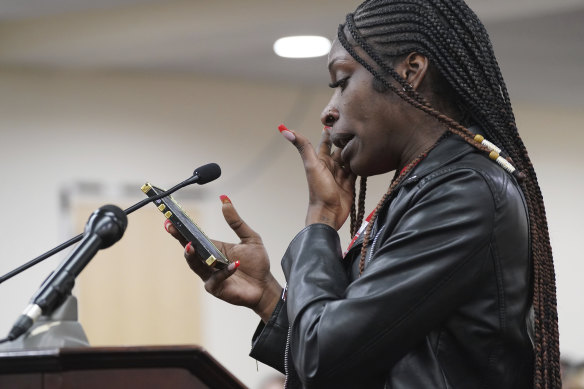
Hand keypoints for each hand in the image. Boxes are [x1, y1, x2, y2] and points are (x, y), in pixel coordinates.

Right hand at [165, 196, 281, 322]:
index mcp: (213, 248)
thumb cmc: (257, 263)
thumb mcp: (250, 238)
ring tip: (190, 246)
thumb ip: (236, 221)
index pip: (194, 237)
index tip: (170, 218)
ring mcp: (210, 275)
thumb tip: (224, 200)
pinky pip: (216, 279)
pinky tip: (234, 265)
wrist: (265, 285)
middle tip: (171, 227)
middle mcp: (208, 261)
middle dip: (180, 238)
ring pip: (195, 265)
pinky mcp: (217, 288)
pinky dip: (224, 272)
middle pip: (190, 249)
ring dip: (192, 256)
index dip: (181, 228)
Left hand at [280, 125, 356, 229]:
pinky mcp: (349, 184)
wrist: (328, 214)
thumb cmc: (318, 192)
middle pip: (339, 149)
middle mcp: (331, 166)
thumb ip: (303, 147)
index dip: (330, 131)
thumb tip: (285, 130)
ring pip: (349, 158)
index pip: (326, 142)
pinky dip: (360, 164)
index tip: (336, 117)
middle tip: (356, 125)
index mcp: (321, 161)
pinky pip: (356, 171)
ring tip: (365, 138)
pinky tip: (368, 157)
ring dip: (354, 150)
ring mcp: (340, 175)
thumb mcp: (312, 166)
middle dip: (346, 139)